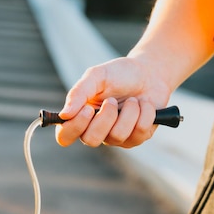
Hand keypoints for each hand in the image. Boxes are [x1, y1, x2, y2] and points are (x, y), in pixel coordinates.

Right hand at [55, 56, 171, 147]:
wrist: (150, 73)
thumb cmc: (119, 74)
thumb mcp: (96, 76)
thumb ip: (78, 93)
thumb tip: (64, 115)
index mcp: (80, 117)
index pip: (65, 136)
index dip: (74, 127)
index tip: (88, 109)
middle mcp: (96, 131)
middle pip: (91, 140)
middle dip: (106, 118)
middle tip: (113, 100)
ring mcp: (117, 138)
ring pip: (118, 136)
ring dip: (129, 112)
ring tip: (133, 100)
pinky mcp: (137, 138)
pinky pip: (140, 132)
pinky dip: (145, 113)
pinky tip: (144, 105)